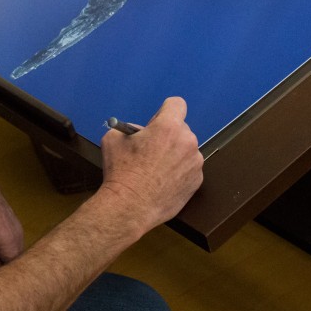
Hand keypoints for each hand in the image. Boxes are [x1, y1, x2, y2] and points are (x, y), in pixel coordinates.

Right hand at [99, 97, 203, 232]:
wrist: (129, 207)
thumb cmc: (121, 171)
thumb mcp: (114, 139)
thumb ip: (129, 128)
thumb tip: (139, 132)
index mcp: (168, 126)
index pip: (177, 104)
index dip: (164, 111)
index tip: (156, 123)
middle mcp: (187, 141)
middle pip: (181, 128)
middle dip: (168, 136)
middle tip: (151, 150)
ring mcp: (195, 163)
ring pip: (186, 150)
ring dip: (175, 155)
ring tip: (156, 171)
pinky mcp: (197, 181)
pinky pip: (189, 169)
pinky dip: (179, 173)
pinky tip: (163, 183)